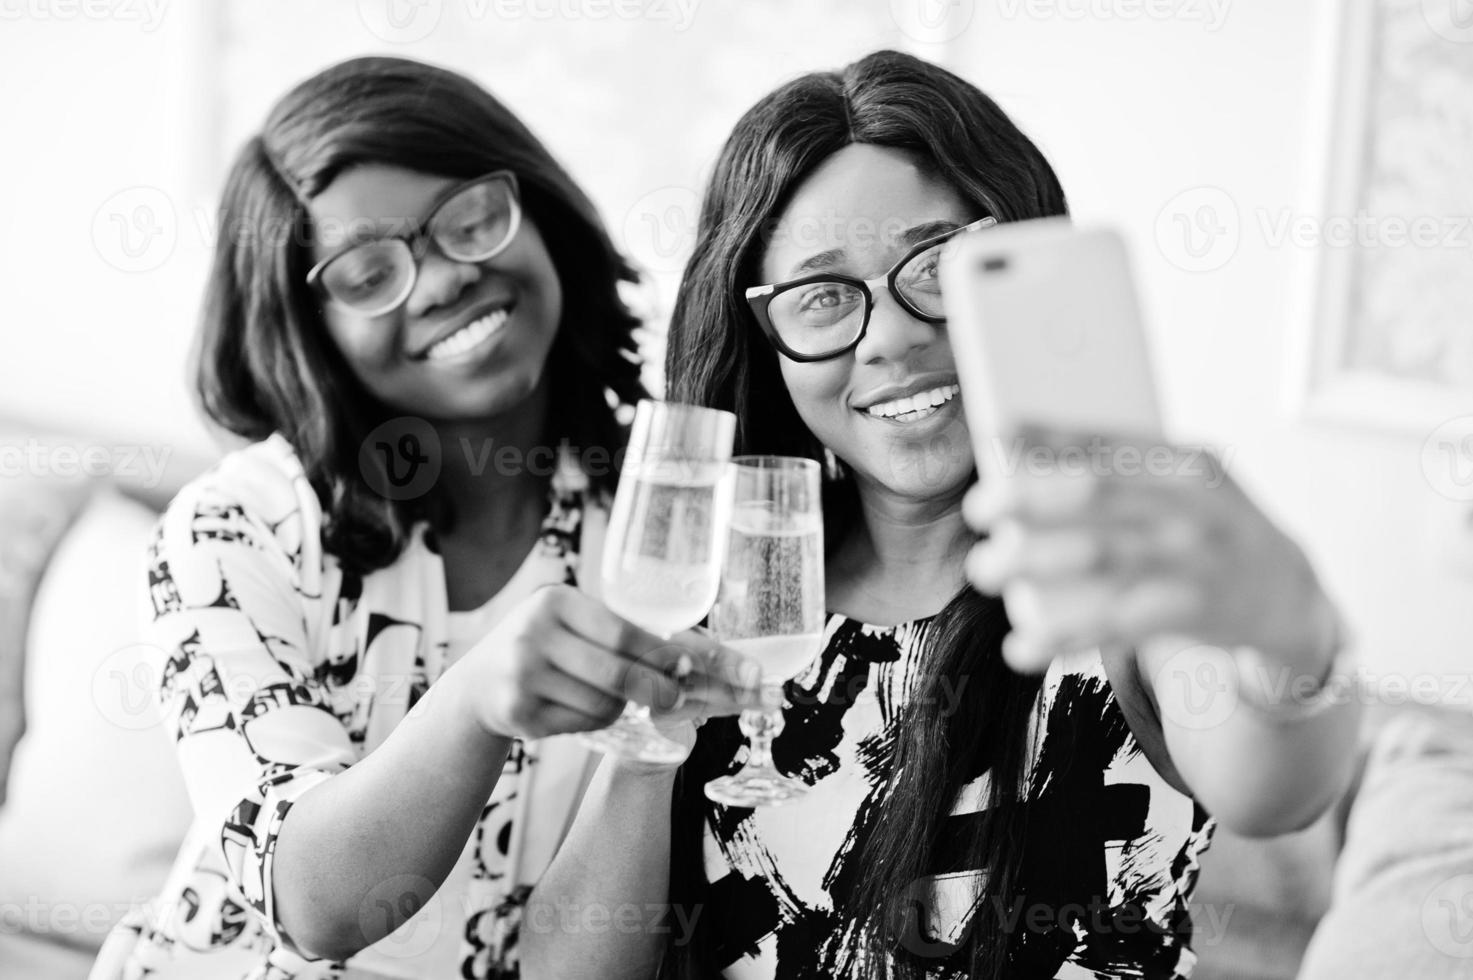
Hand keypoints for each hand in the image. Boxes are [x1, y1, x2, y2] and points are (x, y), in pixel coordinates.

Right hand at [459, 585, 764, 740]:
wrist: (480, 684)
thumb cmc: (548, 648)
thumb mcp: (576, 627)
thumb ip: (625, 638)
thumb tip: (695, 663)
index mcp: (558, 601)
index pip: (630, 632)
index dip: (676, 655)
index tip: (717, 669)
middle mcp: (536, 633)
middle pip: (621, 672)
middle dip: (659, 691)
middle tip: (679, 700)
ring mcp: (523, 674)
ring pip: (606, 704)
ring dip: (622, 708)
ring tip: (605, 695)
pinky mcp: (519, 712)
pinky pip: (584, 724)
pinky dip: (596, 721)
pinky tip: (577, 707)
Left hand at [962, 427, 1335, 677]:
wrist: (1290, 593)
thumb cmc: (1212, 527)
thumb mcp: (1185, 483)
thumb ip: (1119, 465)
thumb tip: (1019, 444)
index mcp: (1189, 464)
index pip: (1113, 440)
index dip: (1051, 434)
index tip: (995, 432)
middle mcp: (1195, 507)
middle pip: (1097, 494)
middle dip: (1027, 498)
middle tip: (977, 510)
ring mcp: (1196, 562)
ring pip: (1099, 558)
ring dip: (1029, 564)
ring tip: (983, 570)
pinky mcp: (1191, 615)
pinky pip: (1114, 624)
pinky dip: (1061, 635)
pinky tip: (1021, 645)